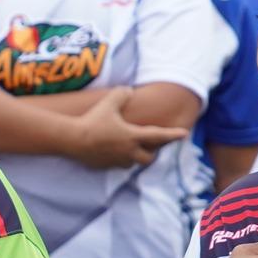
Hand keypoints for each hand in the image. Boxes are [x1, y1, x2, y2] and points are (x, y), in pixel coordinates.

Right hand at [68, 88, 187, 168]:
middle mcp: (128, 151)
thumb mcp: (108, 103)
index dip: (173, 134)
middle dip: (152, 153)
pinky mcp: (105, 166)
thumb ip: (121, 94)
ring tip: (131, 149)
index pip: (159, 136)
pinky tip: (112, 152)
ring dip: (135, 157)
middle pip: (149, 158)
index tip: (185, 134)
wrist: (72, 139)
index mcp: (132, 136)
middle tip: (152, 146)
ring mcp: (116, 161)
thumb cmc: (92, 120)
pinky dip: (119, 159)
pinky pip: (117, 165)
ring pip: (133, 163)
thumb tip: (128, 90)